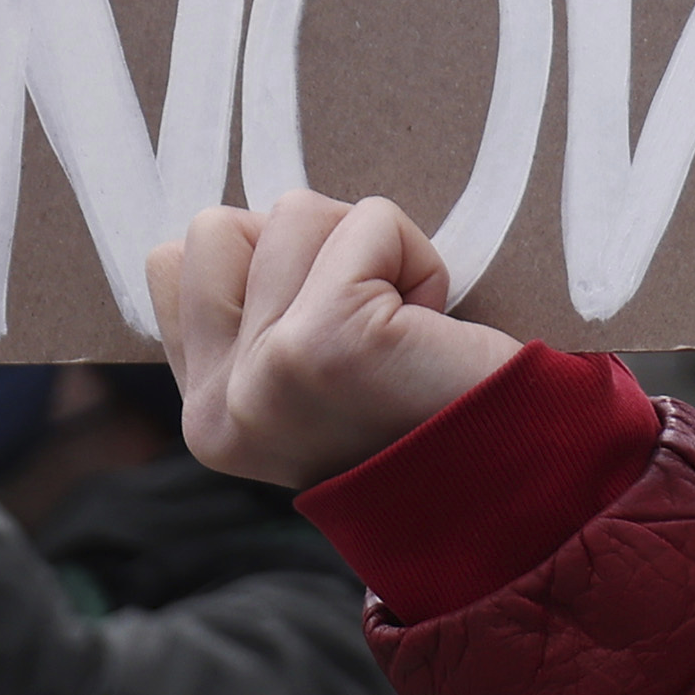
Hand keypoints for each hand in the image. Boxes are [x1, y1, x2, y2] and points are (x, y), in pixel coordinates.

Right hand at [148, 193, 520, 487]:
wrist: (521, 481)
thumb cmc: (430, 411)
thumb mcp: (308, 373)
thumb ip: (255, 316)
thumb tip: (246, 224)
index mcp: (204, 418)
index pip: (173, 262)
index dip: (266, 265)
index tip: (331, 327)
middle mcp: (215, 408)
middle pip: (218, 228)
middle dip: (309, 247)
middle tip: (372, 323)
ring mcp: (261, 378)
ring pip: (293, 212)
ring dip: (370, 251)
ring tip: (404, 330)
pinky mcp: (323, 344)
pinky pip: (369, 222)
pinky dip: (416, 254)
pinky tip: (432, 327)